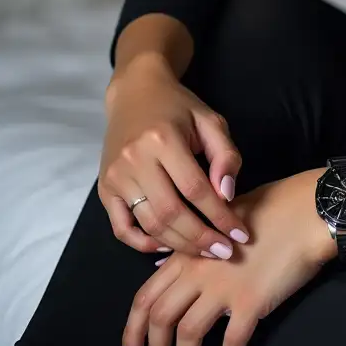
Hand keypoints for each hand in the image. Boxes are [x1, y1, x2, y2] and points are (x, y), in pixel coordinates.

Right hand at [99, 55, 249, 258]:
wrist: (135, 93)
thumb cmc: (179, 107)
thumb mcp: (211, 121)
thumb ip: (225, 155)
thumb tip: (227, 194)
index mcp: (163, 140)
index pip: (196, 190)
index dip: (220, 216)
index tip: (241, 234)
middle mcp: (134, 161)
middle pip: (170, 213)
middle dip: (201, 238)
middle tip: (226, 252)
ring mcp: (115, 177)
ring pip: (148, 224)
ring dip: (179, 244)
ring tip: (205, 252)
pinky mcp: (105, 189)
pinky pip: (121, 228)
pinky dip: (144, 243)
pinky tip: (169, 246)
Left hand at [121, 168, 333, 345]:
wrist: (309, 212)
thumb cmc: (271, 207)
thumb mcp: (222, 216)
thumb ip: (192, 244)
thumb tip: (164, 266)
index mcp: (188, 252)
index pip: (145, 297)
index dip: (133, 330)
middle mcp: (199, 272)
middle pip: (160, 319)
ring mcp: (224, 288)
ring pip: (189, 335)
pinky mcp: (252, 302)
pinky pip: (232, 341)